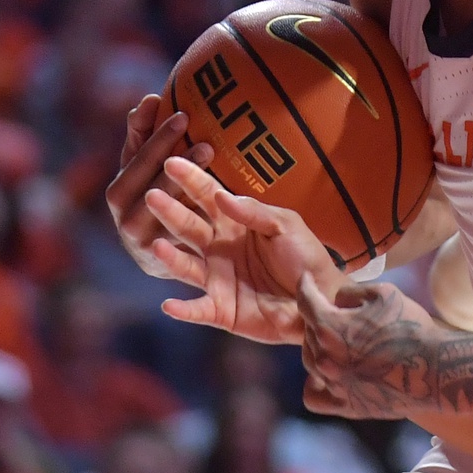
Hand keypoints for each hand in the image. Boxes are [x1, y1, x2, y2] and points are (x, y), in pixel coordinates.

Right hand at [104, 95, 214, 278]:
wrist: (184, 262)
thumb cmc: (172, 203)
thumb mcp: (159, 172)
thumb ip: (150, 138)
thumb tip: (149, 100)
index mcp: (123, 189)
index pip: (135, 157)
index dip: (150, 135)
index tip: (173, 109)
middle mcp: (124, 215)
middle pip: (142, 183)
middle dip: (163, 153)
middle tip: (191, 128)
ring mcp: (141, 241)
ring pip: (156, 213)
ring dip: (175, 183)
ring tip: (205, 151)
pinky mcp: (161, 264)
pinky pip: (175, 246)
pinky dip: (190, 225)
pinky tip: (214, 198)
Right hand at [145, 156, 342, 344]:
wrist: (320, 298)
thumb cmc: (305, 257)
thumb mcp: (286, 226)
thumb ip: (254, 212)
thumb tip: (221, 195)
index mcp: (235, 224)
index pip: (208, 197)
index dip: (191, 180)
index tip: (171, 162)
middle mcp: (219, 249)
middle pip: (189, 227)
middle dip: (170, 211)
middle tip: (152, 195)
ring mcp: (217, 279)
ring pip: (186, 266)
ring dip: (171, 257)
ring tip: (156, 245)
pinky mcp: (221, 310)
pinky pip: (198, 310)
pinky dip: (183, 309)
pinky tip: (169, 304)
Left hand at [298, 273, 444, 419]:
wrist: (435, 369)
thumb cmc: (411, 327)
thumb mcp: (384, 293)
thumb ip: (350, 292)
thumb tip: (335, 301)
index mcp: (330, 327)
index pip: (306, 302)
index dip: (305, 286)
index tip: (306, 278)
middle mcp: (324, 358)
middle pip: (309, 332)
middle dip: (318, 317)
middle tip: (336, 311)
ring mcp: (333, 385)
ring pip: (309, 361)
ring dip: (318, 346)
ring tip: (336, 339)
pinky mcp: (346, 406)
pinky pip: (313, 396)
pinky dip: (314, 383)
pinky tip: (326, 374)